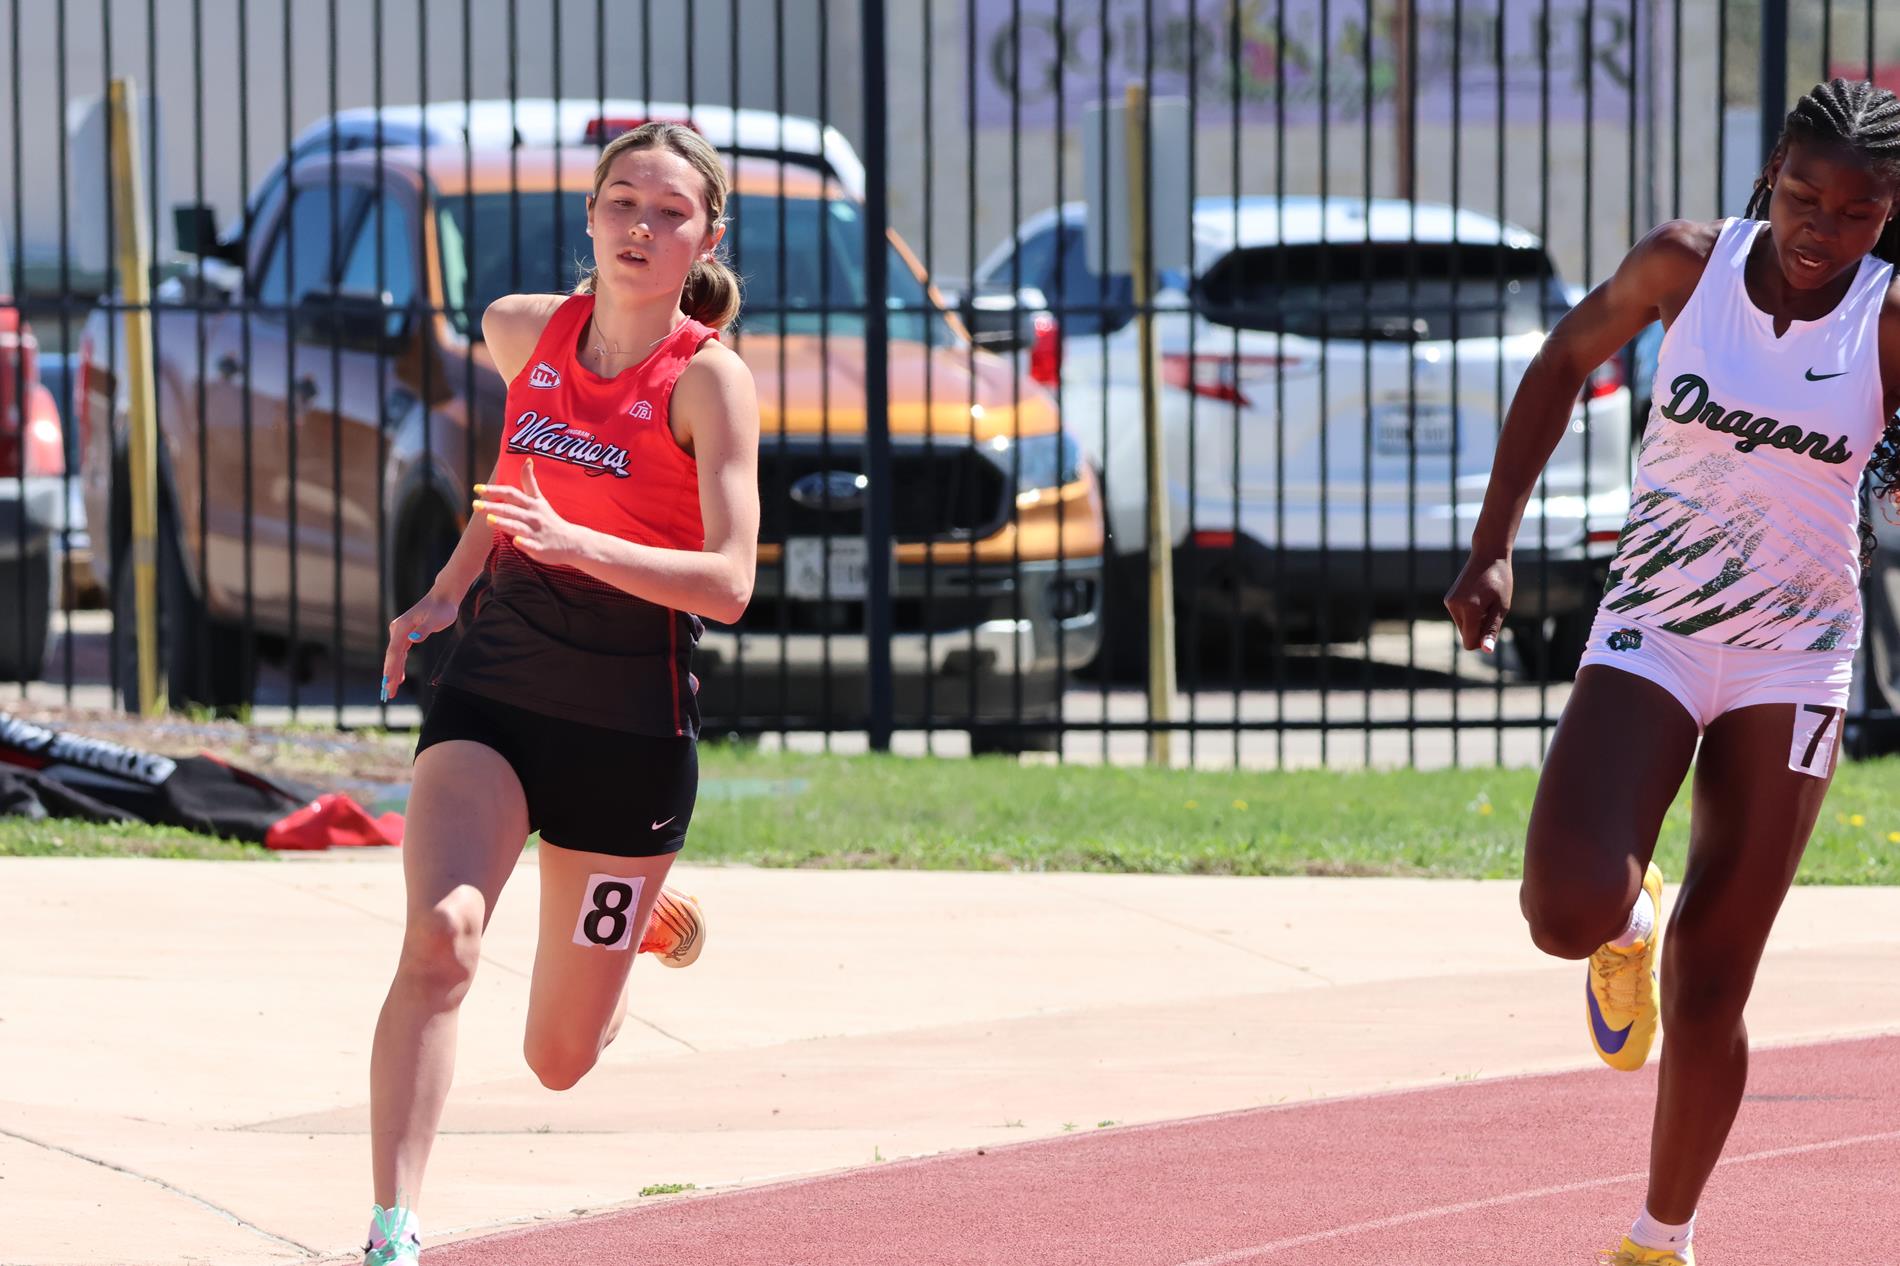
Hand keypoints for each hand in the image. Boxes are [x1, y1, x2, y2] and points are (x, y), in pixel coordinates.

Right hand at [382, 588, 459, 700]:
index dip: (390, 669)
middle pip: (392, 657)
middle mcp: (398, 629)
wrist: (444, 596)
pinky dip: (399, 665)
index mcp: (402, 627)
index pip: (394, 652)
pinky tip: (399, 677)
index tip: (388, 683)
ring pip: (395, 656)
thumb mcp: (437, 619)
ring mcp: (401, 632)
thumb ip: (425, 629)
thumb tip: (413, 639)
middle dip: (389, 676)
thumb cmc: (442, 608)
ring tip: (390, 690)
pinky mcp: (406, 634)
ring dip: (393, 673)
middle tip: (387, 694)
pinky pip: (400, 653)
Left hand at [473, 458, 587, 567]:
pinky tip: (516, 541)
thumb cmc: (551, 520)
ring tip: (488, 520)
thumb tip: (527, 460)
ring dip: (504, 523)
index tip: (477, 488)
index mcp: (531, 504)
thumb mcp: (540, 499)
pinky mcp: (540, 548)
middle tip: (475, 505)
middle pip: (511, 509)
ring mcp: (536, 533)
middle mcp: (533, 517)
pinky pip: (531, 546)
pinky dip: (524, 543)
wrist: (572, 542)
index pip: (511, 494)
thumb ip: (530, 482)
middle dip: (493, 506)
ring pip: (518, 527)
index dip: (494, 490)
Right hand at [1444, 552, 1512, 653]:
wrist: (1488, 555)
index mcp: (1470, 610)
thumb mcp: (1501, 607)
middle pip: (1466, 635)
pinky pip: (1459, 616)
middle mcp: (1455, 607)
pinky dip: (1469, 613)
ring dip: (1475, 620)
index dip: (1482, 642)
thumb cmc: (1500, 581)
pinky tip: (1477, 597)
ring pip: (1463, 627)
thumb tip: (1486, 650)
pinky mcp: (1448, 599)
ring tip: (1485, 602)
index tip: (1492, 628)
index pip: (1469, 642)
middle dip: (1479, 629)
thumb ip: (1491, 629)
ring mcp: (1450, 602)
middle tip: (1491, 609)